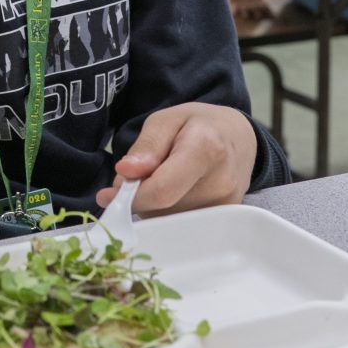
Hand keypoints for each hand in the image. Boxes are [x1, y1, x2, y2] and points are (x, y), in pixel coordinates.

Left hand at [95, 103, 257, 215]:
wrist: (238, 137)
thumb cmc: (198, 124)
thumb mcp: (166, 119)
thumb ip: (146, 146)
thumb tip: (125, 173)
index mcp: (206, 149)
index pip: (161, 190)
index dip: (130, 197)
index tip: (108, 195)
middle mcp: (222, 183)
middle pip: (163, 209)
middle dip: (140, 199)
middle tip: (137, 179)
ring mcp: (226, 207)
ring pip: (170, 222)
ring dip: (153, 208)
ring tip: (162, 180)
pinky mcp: (226, 222)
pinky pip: (183, 228)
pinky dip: (168, 214)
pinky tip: (174, 193)